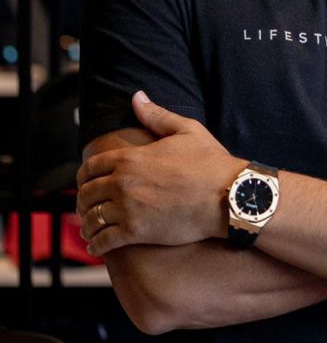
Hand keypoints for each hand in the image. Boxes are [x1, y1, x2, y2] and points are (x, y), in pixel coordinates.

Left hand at [77, 91, 245, 256]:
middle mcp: (123, 183)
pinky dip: (96, 245)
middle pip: (86, 193)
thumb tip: (137, 97)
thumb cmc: (209, 162)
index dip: (84, 176)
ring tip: (89, 228)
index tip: (86, 183)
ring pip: (91, 218)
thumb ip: (156, 115)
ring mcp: (128, 209)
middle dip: (83, 200)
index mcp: (131, 158)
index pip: (90, 167)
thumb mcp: (186, 130)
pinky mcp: (136, 233)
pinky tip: (98, 246)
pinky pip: (103, 241)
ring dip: (87, 224)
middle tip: (86, 206)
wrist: (227, 196)